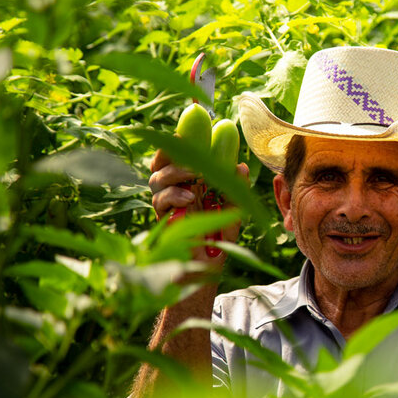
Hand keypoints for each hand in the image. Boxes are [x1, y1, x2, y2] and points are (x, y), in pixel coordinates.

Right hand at [148, 149, 248, 264]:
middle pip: (160, 163)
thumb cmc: (220, 236)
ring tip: (195, 176)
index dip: (177, 142)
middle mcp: (173, 190)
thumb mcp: (233, 209)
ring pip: (156, 179)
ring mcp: (165, 205)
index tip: (185, 131)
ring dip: (175, 173)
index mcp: (189, 182)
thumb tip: (240, 166)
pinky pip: (159, 202)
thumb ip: (236, 187)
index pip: (177, 157)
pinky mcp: (161, 220)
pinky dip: (173, 196)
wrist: (210, 266)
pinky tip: (189, 199)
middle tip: (184, 146)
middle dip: (168, 152)